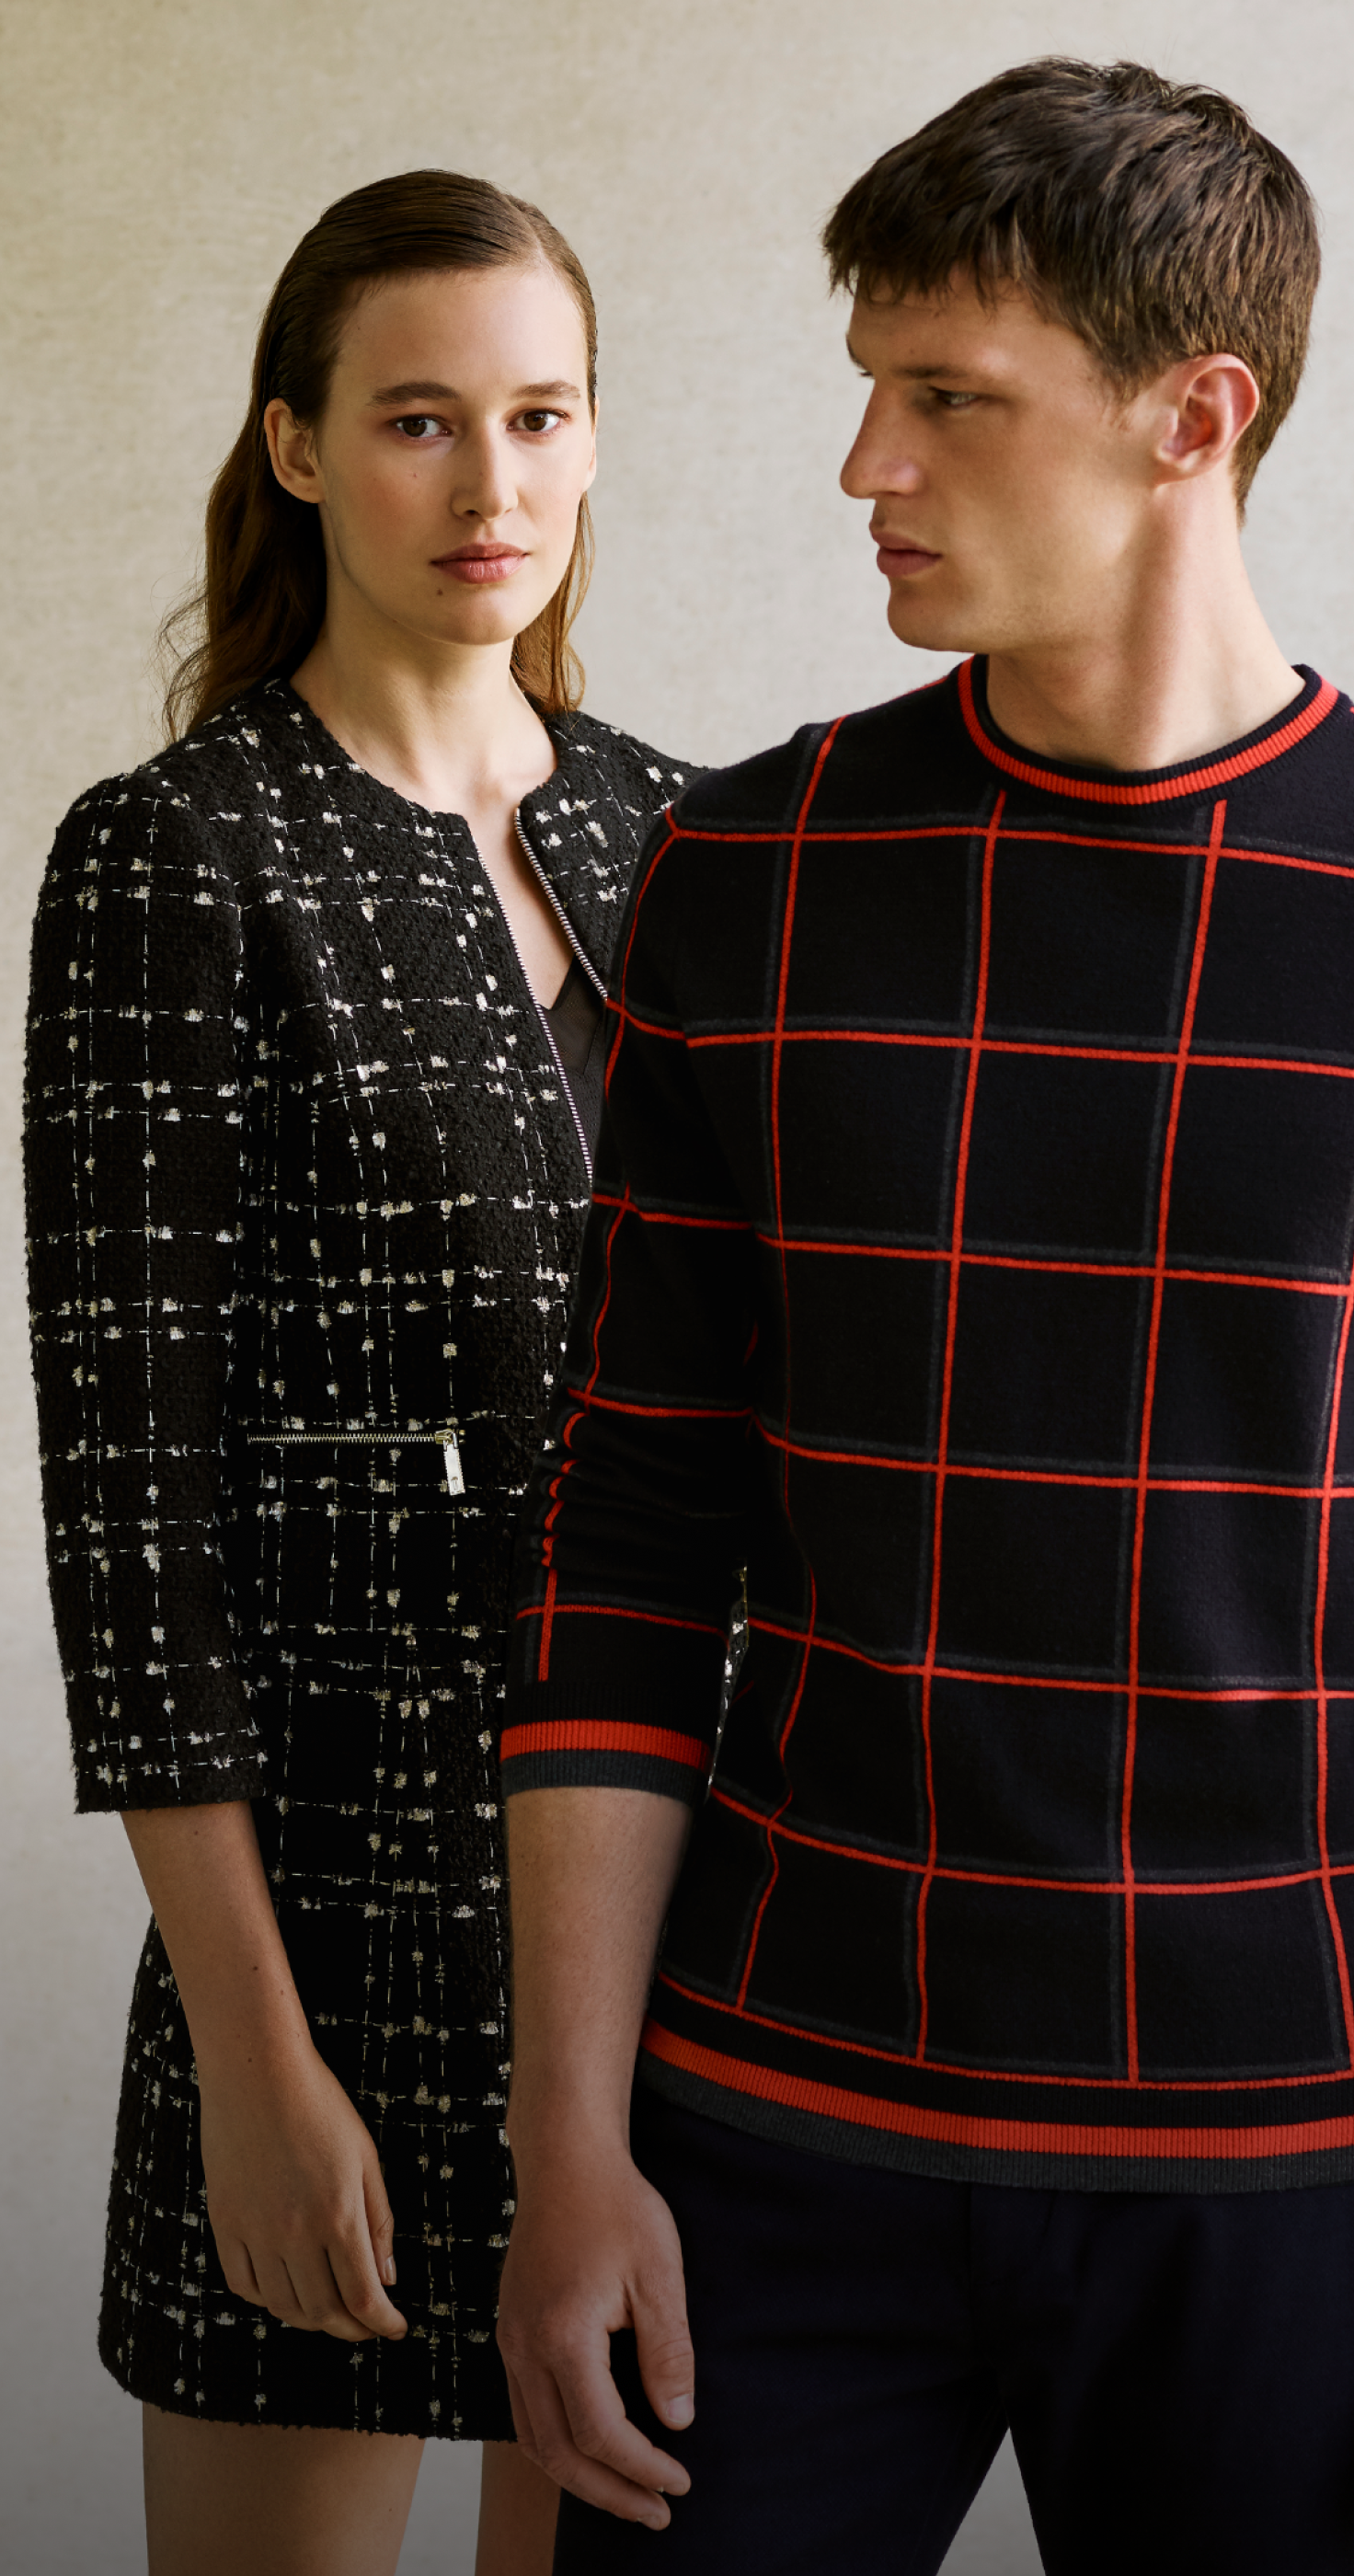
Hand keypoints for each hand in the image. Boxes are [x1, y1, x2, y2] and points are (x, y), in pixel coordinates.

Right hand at [199, 2038, 407, 2343]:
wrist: (257, 2072)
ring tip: (331, 2313)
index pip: (363, 2298)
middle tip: (367, 2327)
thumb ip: (379, 2222)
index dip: (382, 2323)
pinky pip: (243, 2285)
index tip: (394, 2329)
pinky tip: (285, 2292)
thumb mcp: (366, 2159)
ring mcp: (255, 2232)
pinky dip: (267, 2300)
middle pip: (324, 2311)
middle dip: (352, 2329)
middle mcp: (295, 2234)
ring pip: (283, 2306)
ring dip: (312, 2320)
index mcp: (338, 2216)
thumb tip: (387, 2280)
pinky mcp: (224, 2224)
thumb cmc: (320, 2107)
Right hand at [497, 2140, 693, 2528]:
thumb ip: (668, 2352)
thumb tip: (678, 2422)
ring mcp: (510, 2340)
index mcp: (562, 2335)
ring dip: (580, 2478)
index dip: (642, 2467)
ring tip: (628, 2494)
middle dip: (610, 2493)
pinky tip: (592, 2448)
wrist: (565, 2160)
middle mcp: (524, 2347)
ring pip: (534, 2439)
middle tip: (658, 2511)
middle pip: (558, 2453)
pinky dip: (558, 2444)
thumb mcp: (659, 2274)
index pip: (599, 2433)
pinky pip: (525, 2410)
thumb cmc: (616, 2207)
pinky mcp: (511, 2331)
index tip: (681, 2479)